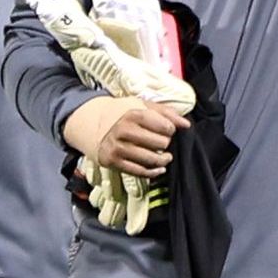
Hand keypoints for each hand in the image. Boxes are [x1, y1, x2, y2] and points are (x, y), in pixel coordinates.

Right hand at [65, 93, 180, 180]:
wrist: (90, 123)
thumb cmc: (121, 113)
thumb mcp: (141, 105)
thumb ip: (165, 112)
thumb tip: (186, 124)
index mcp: (133, 114)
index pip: (164, 126)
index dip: (171, 130)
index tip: (168, 130)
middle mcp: (124, 131)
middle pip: (160, 143)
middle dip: (165, 143)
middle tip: (162, 142)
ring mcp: (118, 148)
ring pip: (151, 159)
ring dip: (163, 160)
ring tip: (165, 157)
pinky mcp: (113, 161)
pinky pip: (139, 171)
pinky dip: (153, 172)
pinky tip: (159, 169)